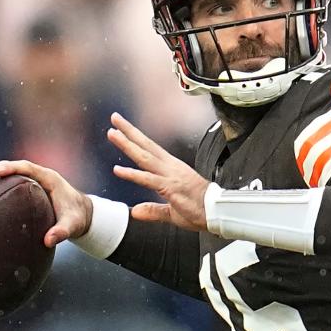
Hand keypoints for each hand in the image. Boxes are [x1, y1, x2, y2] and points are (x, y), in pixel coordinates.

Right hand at [0, 160, 92, 247]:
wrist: (83, 215)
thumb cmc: (78, 218)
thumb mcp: (73, 226)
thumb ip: (63, 232)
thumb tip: (48, 241)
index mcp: (47, 178)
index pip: (24, 167)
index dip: (7, 168)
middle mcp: (36, 176)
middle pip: (7, 167)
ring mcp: (29, 181)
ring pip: (2, 174)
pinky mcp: (24, 189)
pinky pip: (4, 185)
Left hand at [107, 112, 209, 231]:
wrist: (218, 212)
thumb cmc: (200, 209)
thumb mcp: (172, 212)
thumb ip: (153, 210)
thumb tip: (136, 211)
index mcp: (172, 169)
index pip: (151, 150)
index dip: (136, 138)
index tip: (122, 128)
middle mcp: (170, 168)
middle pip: (146, 146)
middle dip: (129, 132)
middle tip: (115, 119)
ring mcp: (170, 176)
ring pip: (144, 157)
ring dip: (128, 145)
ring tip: (113, 134)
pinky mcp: (170, 187)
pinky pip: (148, 180)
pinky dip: (132, 174)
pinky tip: (118, 170)